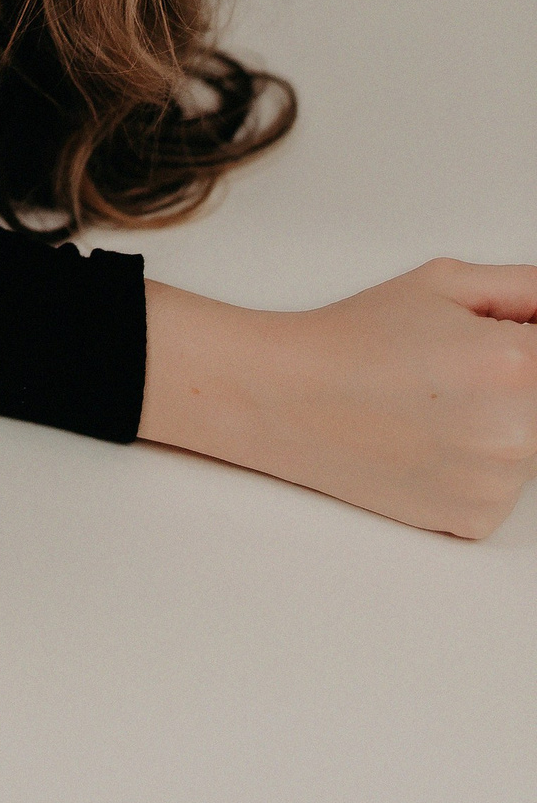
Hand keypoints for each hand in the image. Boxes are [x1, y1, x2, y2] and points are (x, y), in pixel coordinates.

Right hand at [141, 260, 536, 536]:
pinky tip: (431, 439)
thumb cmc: (356, 339)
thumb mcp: (446, 283)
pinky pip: (506, 487)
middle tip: (462, 368)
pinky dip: (479, 465)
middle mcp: (517, 432)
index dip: (529, 345)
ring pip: (533, 445)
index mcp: (516, 364)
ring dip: (505, 424)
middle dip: (521, 382)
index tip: (504, 352)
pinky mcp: (476, 519)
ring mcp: (497, 484)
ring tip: (438, 403)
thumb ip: (527, 290)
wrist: (289, 398)